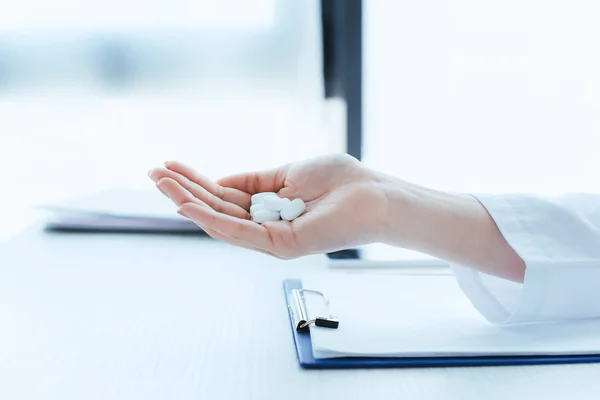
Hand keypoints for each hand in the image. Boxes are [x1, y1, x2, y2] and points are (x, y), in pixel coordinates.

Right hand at [148, 154, 388, 258]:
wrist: (372, 193)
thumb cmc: (338, 180)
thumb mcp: (286, 172)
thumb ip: (253, 180)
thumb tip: (218, 182)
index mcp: (266, 206)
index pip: (223, 196)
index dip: (196, 182)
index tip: (170, 166)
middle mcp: (264, 225)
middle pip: (216, 209)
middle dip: (183, 191)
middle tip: (153, 173)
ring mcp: (270, 238)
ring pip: (220, 221)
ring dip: (188, 202)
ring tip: (160, 182)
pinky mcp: (280, 246)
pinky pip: (239, 232)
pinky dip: (211, 219)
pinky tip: (187, 205)